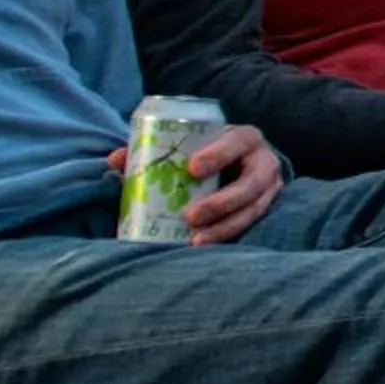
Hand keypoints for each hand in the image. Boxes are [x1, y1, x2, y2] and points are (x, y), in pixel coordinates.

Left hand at [101, 125, 285, 244]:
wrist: (244, 162)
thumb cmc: (210, 150)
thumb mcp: (192, 143)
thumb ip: (155, 148)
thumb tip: (115, 159)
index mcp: (245, 138)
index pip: (238, 141)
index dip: (219, 154)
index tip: (192, 168)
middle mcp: (263, 162)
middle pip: (251, 183)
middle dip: (222, 202)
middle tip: (190, 216)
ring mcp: (269, 190)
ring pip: (253, 210)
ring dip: (225, 227)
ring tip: (196, 240)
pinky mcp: (264, 211)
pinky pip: (251, 226)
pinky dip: (228, 237)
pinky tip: (205, 245)